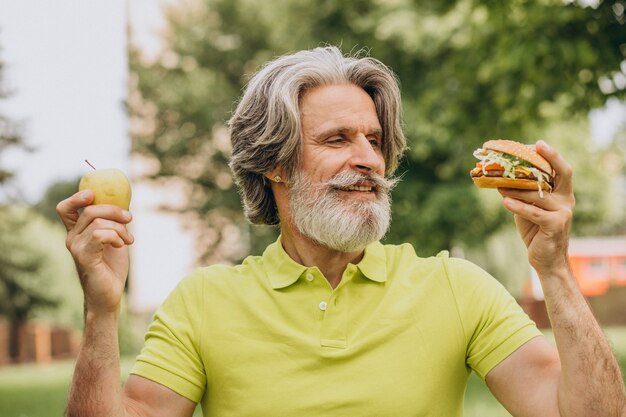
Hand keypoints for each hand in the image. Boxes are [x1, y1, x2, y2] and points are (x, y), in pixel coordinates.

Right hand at [56, 189, 133, 314]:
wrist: (109, 295)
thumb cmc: (111, 268)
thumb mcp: (115, 239)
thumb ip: (113, 223)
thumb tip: (124, 203)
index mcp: (77, 232)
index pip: (66, 209)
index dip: (77, 197)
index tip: (93, 194)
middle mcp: (72, 238)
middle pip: (90, 210)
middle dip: (114, 210)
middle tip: (130, 218)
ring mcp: (76, 247)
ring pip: (98, 222)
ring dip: (120, 228)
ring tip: (129, 240)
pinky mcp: (83, 256)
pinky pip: (100, 235)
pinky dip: (115, 237)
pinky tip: (121, 245)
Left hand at [498, 141, 574, 275]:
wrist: (546, 259)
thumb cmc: (535, 230)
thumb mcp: (528, 207)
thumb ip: (521, 192)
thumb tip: (499, 176)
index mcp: (562, 193)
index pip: (562, 169)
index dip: (551, 155)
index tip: (537, 144)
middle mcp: (566, 200)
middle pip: (562, 174)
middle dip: (549, 158)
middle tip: (530, 148)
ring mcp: (563, 212)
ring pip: (538, 194)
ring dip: (517, 188)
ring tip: (499, 183)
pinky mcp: (555, 225)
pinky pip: (533, 212)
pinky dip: (518, 206)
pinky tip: (504, 201)